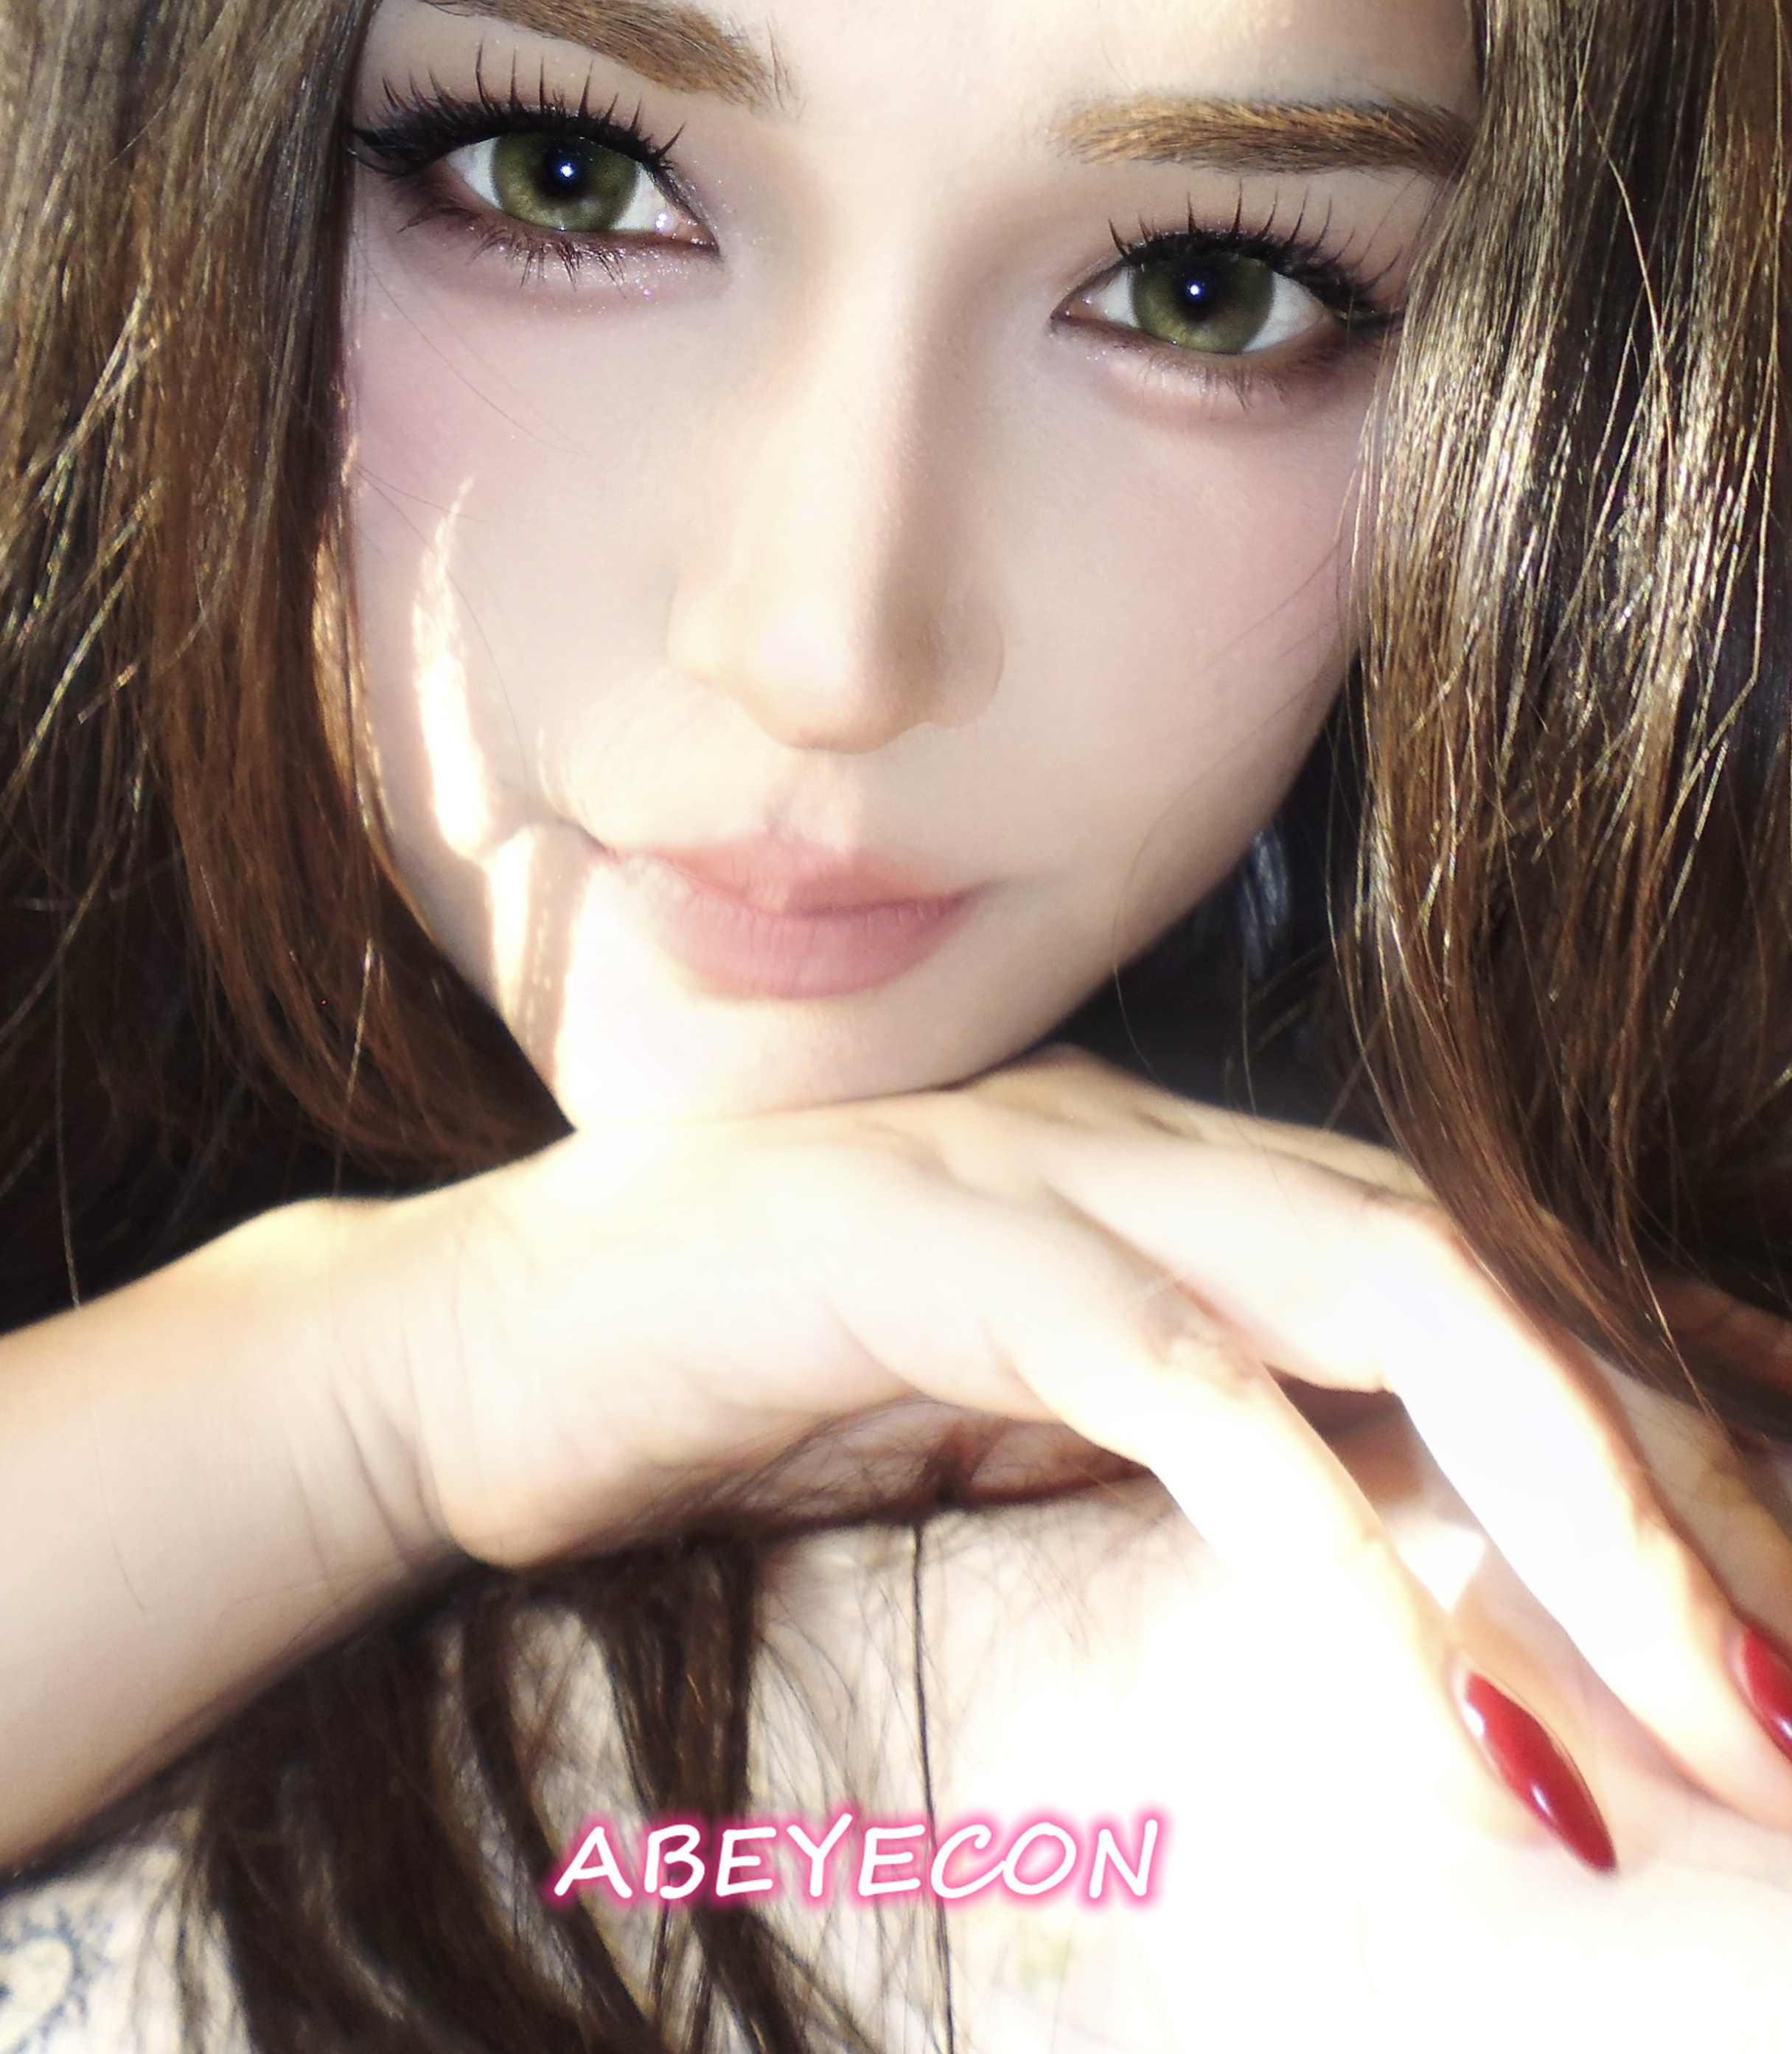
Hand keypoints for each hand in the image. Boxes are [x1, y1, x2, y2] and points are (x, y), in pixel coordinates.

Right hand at [350, 1043, 1791, 1864]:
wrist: (465, 1348)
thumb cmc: (739, 1396)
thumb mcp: (1009, 1417)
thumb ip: (1190, 1431)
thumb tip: (1401, 1560)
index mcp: (1173, 1175)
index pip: (1479, 1263)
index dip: (1655, 1392)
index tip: (1781, 1567)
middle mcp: (1145, 1142)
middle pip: (1487, 1271)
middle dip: (1669, 1478)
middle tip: (1785, 1694)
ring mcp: (1046, 1174)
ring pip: (1391, 1293)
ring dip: (1572, 1509)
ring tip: (1693, 1709)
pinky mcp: (936, 1253)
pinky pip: (1182, 1383)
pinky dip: (1324, 1539)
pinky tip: (1421, 1702)